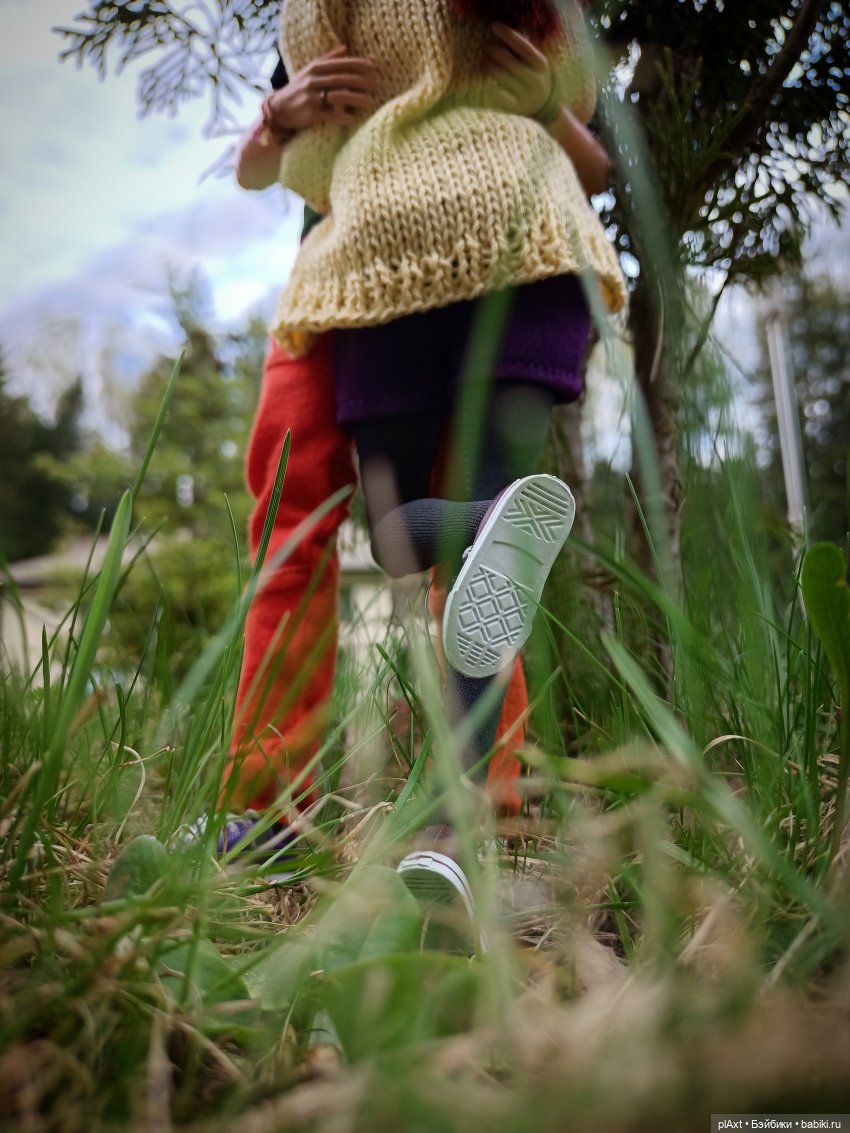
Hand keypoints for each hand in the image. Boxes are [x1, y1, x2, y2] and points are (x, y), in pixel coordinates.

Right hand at [265, 45, 379, 132]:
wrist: (279, 109)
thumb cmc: (299, 88)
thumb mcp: (310, 70)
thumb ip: (328, 59)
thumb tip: (346, 48)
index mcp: (315, 68)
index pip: (340, 64)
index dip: (357, 65)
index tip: (373, 67)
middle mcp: (313, 81)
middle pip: (341, 79)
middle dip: (360, 81)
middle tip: (376, 84)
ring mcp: (311, 97)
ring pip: (337, 96)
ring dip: (355, 98)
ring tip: (370, 101)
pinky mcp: (309, 114)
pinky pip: (328, 115)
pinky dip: (340, 116)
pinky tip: (352, 118)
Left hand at [483, 23, 554, 121]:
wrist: (544, 107)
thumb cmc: (534, 77)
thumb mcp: (536, 62)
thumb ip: (524, 48)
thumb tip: (508, 30)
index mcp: (541, 65)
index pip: (524, 47)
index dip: (509, 35)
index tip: (495, 26)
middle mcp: (536, 81)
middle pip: (513, 64)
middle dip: (498, 53)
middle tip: (487, 47)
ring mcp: (527, 96)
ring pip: (505, 80)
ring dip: (492, 69)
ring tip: (485, 63)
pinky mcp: (517, 109)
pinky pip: (501, 97)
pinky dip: (492, 89)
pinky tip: (486, 83)